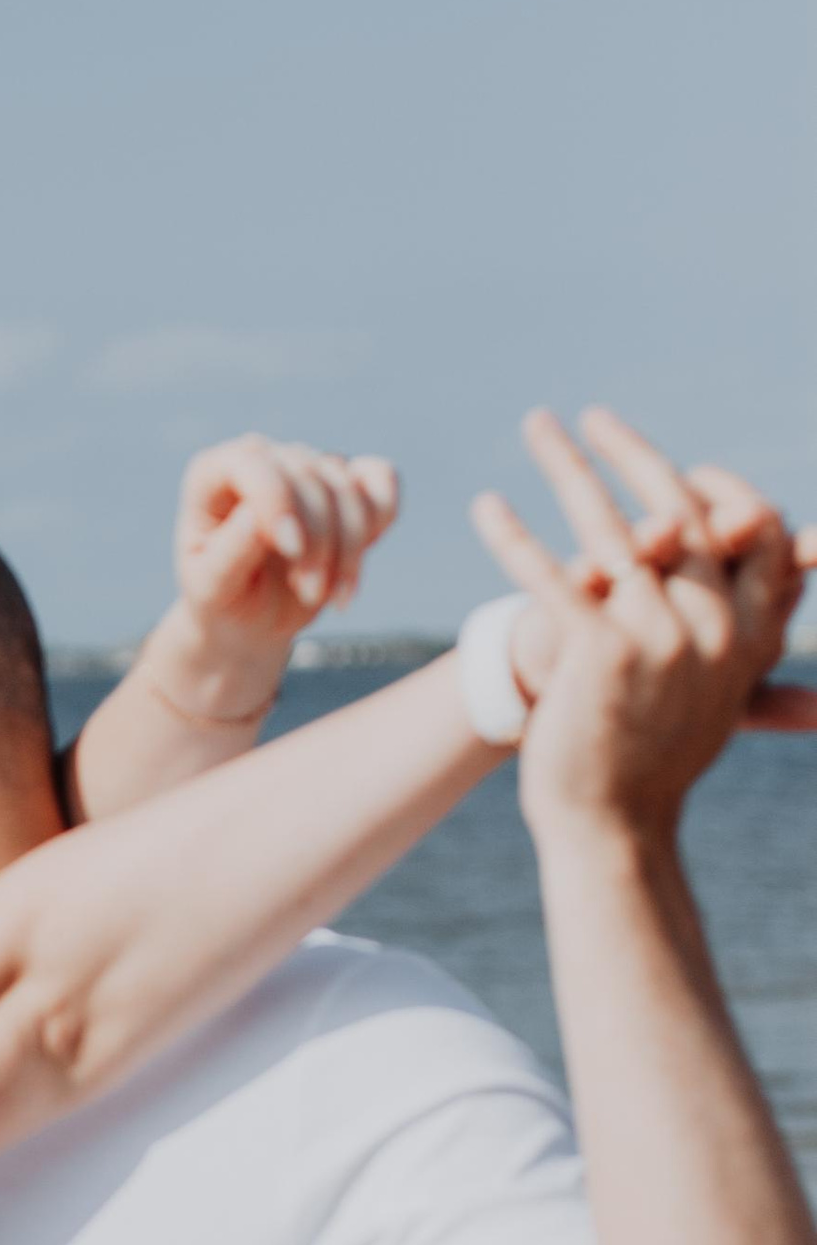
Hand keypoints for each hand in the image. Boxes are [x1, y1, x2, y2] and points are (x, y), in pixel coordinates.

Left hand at [157, 436, 401, 720]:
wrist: (253, 618)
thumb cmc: (223, 601)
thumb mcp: (212, 590)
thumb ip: (229, 553)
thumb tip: (255, 516)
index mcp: (213, 474)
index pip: (253, 462)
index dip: (279, 500)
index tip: (293, 550)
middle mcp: (263, 459)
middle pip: (310, 475)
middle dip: (318, 542)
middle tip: (308, 594)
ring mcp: (307, 465)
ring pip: (348, 486)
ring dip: (349, 549)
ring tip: (328, 596)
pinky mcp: (346, 481)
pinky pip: (381, 481)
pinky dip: (379, 523)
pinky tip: (355, 564)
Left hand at [472, 411, 813, 840]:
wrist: (614, 828)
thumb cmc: (656, 756)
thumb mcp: (719, 688)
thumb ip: (738, 623)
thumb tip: (760, 560)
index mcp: (753, 633)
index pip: (757, 528)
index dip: (718, 486)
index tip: (673, 464)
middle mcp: (715, 627)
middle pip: (680, 508)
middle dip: (631, 450)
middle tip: (587, 416)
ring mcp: (659, 639)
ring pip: (611, 528)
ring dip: (567, 466)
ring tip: (534, 425)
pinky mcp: (598, 656)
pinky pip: (551, 577)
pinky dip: (515, 537)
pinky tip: (486, 507)